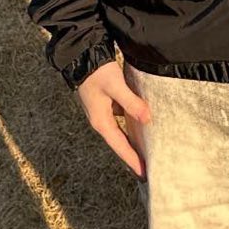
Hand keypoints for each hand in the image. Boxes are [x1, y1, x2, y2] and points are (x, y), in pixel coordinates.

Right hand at [76, 57, 151, 178]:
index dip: (132, 160)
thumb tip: (147, 119)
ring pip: (121, 131)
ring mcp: (102, 112)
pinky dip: (131, 125)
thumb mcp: (115, 86)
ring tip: (147, 151)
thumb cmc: (96, 71)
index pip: (120, 146)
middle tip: (146, 169)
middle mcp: (100, 120)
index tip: (144, 173)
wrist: (81, 55)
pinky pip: (121, 119)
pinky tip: (142, 124)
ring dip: (132, 141)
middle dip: (132, 156)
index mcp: (101, 121)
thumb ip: (131, 103)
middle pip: (120, 143)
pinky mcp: (106, 102)